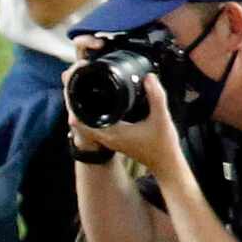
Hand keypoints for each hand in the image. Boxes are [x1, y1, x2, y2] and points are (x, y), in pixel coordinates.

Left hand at [66, 61, 183, 173]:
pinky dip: (96, 113)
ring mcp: (109, 139)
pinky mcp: (114, 138)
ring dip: (86, 108)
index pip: (81, 120)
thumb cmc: (163, 146)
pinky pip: (97, 124)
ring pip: (88, 122)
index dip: (75, 103)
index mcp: (112, 133)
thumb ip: (156, 97)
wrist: (166, 164)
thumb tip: (148, 77)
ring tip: (89, 87)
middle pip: (80, 119)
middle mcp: (106, 137)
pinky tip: (103, 101)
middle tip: (80, 82)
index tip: (77, 87)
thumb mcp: (162, 118)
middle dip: (78, 102)